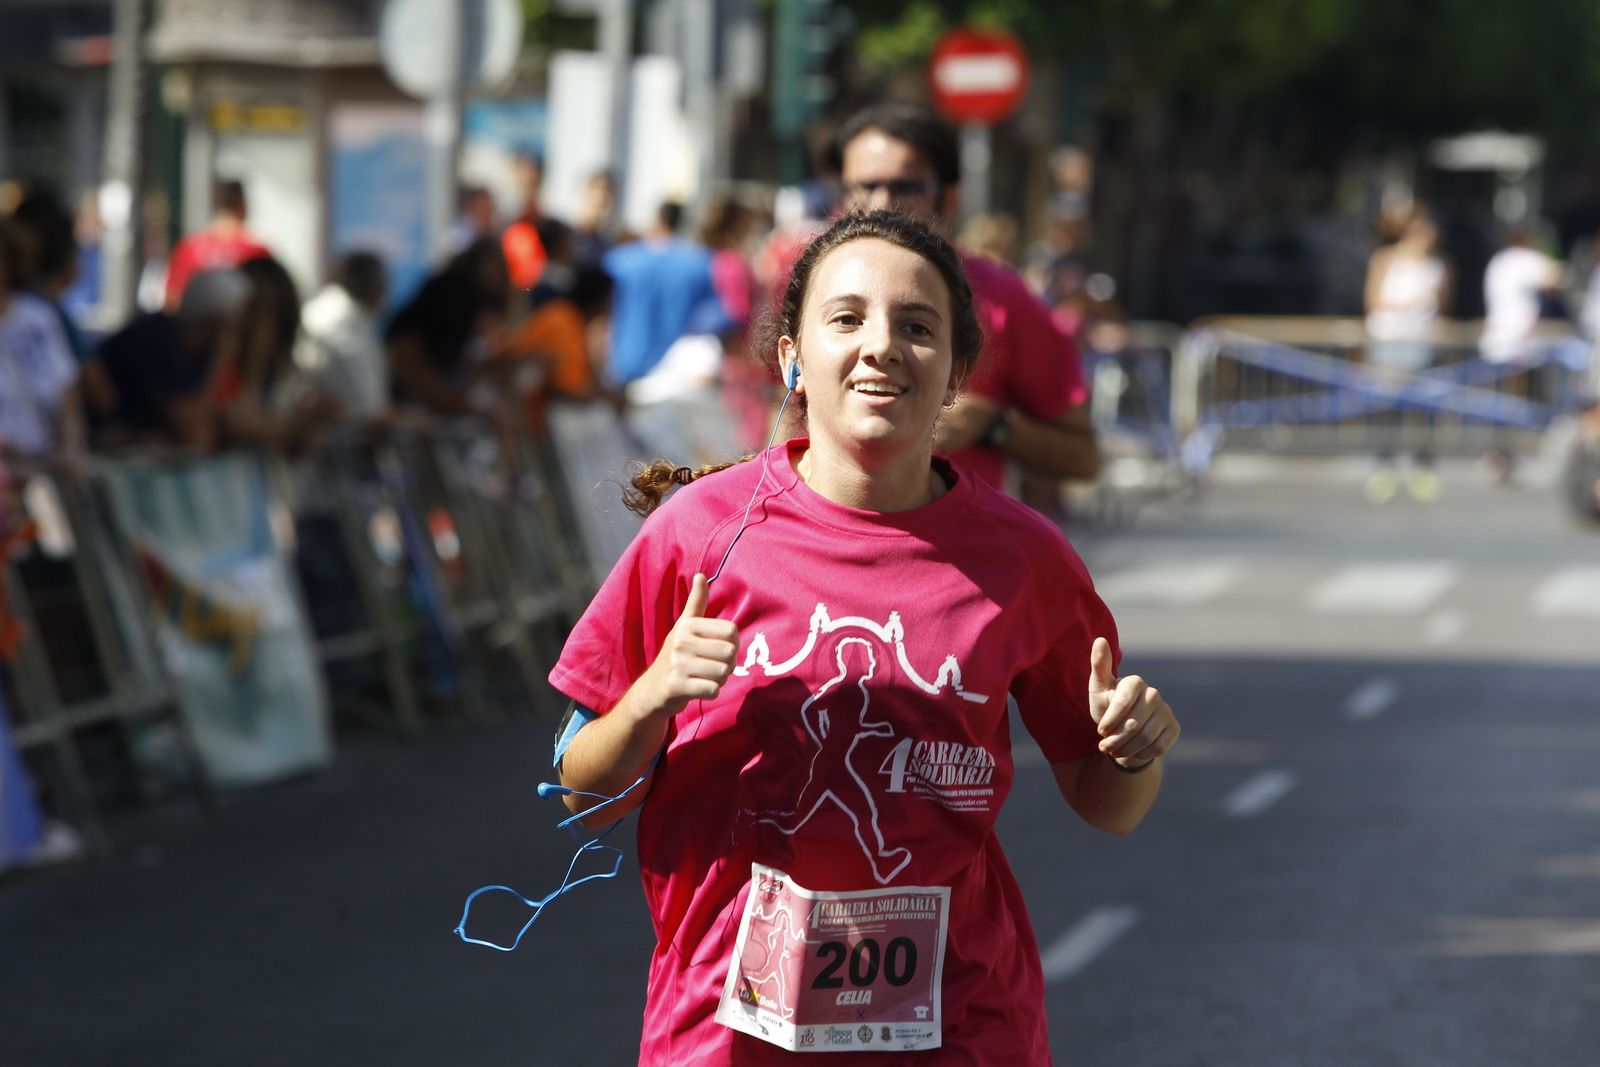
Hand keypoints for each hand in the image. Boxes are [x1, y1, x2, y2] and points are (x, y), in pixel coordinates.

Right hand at [640, 573, 739, 718]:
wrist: (652, 689)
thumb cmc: (675, 655)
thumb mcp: (683, 627)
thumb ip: (696, 602)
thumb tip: (701, 575)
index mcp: (687, 626)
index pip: (732, 630)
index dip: (733, 643)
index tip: (719, 649)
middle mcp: (681, 642)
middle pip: (730, 653)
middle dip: (728, 665)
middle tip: (712, 667)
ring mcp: (678, 664)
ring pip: (723, 673)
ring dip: (719, 679)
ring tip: (704, 677)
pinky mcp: (677, 686)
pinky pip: (713, 689)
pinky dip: (711, 692)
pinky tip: (699, 688)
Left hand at [1089, 637, 1178, 766]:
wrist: (1123, 731)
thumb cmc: (1107, 707)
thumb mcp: (1098, 689)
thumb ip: (1099, 666)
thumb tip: (1100, 639)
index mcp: (1135, 682)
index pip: (1123, 703)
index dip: (1110, 721)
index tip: (1100, 731)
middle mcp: (1154, 694)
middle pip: (1134, 724)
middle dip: (1116, 739)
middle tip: (1105, 746)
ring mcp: (1166, 711)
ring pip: (1146, 737)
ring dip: (1126, 749)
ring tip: (1115, 750)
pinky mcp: (1174, 728)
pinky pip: (1159, 747)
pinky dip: (1142, 753)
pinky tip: (1133, 750)